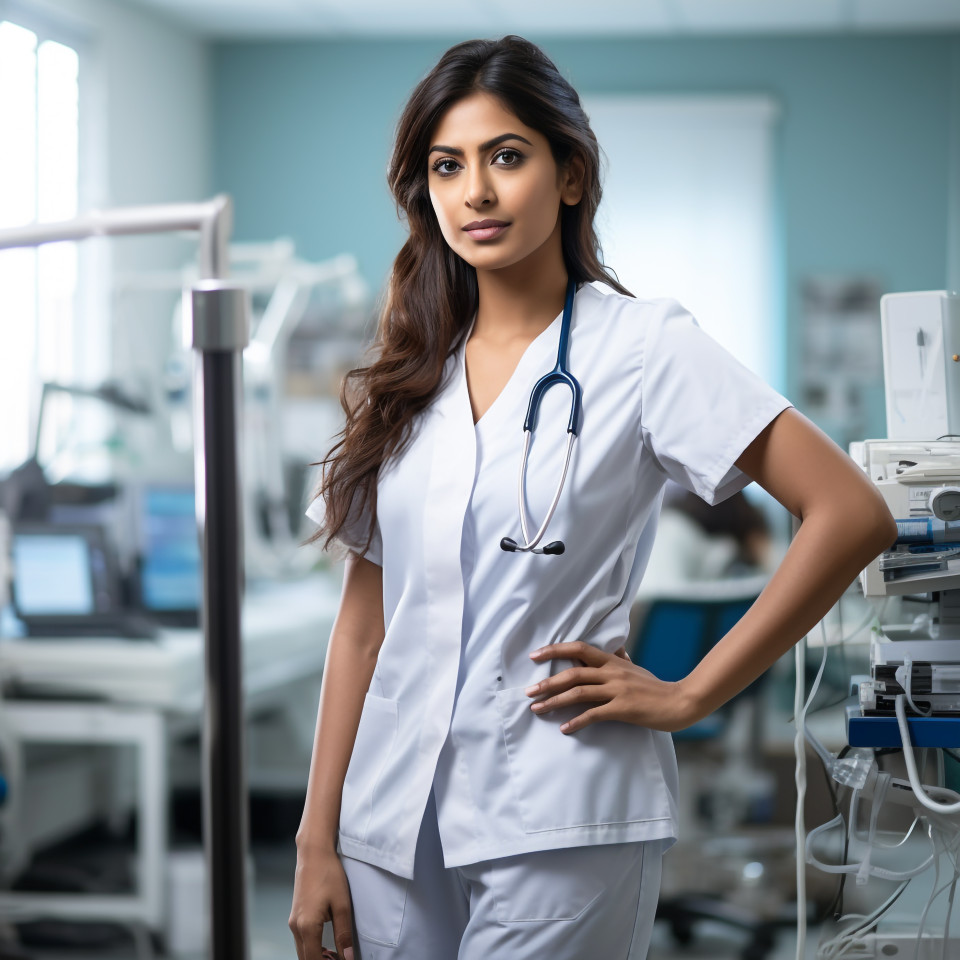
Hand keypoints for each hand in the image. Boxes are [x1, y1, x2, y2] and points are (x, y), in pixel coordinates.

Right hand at [288, 845, 354, 959]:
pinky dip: (311, 947)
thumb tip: (347, 957)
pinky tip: (326, 946)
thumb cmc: (329, 875)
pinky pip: (301, 939)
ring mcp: (293, 921)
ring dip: (316, 956)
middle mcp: (296, 927)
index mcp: (307, 926)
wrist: (314, 853)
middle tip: (340, 959)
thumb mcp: (342, 904)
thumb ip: (344, 934)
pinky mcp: (295, 915)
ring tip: (335, 956)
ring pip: (302, 950)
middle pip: (306, 958)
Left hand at [526, 640, 697, 733]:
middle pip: (572, 673)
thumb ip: (621, 659)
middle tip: (528, 691)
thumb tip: (614, 648)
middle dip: (547, 683)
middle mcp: (612, 672)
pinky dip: (577, 721)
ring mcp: (617, 691)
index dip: (555, 650)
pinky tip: (565, 728)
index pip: (578, 649)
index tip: (535, 655)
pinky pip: (594, 715)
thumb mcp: (635, 668)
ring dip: (554, 702)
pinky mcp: (623, 709)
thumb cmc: (656, 687)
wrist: (680, 702)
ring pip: (578, 694)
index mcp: (612, 661)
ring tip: (537, 709)